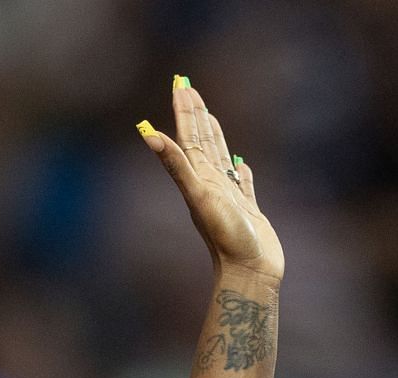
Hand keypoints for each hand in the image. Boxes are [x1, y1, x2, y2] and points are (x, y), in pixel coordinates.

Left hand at [138, 78, 283, 284]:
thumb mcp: (199, 196)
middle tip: (189, 88)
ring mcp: (228, 197)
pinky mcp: (247, 210)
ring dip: (215, 136)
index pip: (189, 137)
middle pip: (201, 142)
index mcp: (198, 178)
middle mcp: (210, 184)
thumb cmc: (225, 238)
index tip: (181, 85)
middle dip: (195, 115)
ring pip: (219, 158)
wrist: (249, 273)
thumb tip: (149, 135)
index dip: (185, 111)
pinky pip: (242, 184)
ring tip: (211, 117)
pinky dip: (240, 171)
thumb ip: (176, 165)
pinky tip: (240, 164)